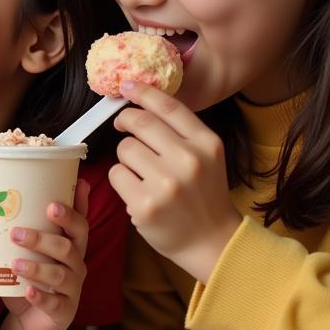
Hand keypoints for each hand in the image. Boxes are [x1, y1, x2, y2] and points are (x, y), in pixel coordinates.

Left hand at [0, 179, 90, 329]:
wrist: (32, 317)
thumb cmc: (33, 273)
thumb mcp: (31, 247)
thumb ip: (26, 223)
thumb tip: (6, 192)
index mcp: (72, 244)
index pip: (79, 225)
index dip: (69, 215)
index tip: (51, 205)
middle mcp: (77, 264)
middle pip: (67, 248)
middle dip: (42, 239)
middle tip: (16, 234)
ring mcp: (72, 289)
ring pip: (59, 276)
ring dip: (36, 268)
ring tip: (14, 264)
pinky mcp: (64, 311)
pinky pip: (55, 305)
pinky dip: (41, 298)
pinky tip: (27, 292)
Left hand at [109, 80, 241, 282]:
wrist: (213, 242)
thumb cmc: (203, 195)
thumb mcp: (207, 156)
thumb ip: (180, 130)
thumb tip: (140, 99)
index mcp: (207, 144)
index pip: (168, 106)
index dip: (143, 91)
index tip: (127, 86)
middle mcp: (188, 160)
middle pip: (138, 122)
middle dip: (125, 121)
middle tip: (123, 126)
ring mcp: (166, 184)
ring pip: (124, 148)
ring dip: (126, 157)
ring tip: (143, 173)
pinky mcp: (144, 204)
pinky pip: (116, 174)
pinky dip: (122, 180)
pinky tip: (139, 192)